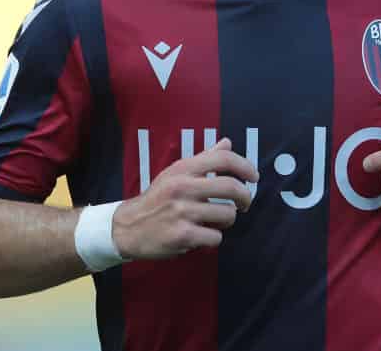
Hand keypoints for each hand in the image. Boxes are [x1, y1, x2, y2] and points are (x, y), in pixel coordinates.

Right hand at [112, 138, 258, 258]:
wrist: (127, 227)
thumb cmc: (157, 199)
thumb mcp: (176, 173)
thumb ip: (204, 159)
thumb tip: (227, 142)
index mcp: (183, 169)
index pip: (223, 159)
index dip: (245, 166)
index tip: (254, 176)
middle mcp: (183, 187)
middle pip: (232, 187)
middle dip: (246, 197)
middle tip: (245, 204)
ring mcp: (182, 211)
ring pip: (227, 214)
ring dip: (227, 221)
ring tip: (215, 221)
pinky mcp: (182, 235)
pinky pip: (216, 237)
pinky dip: (213, 238)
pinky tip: (201, 235)